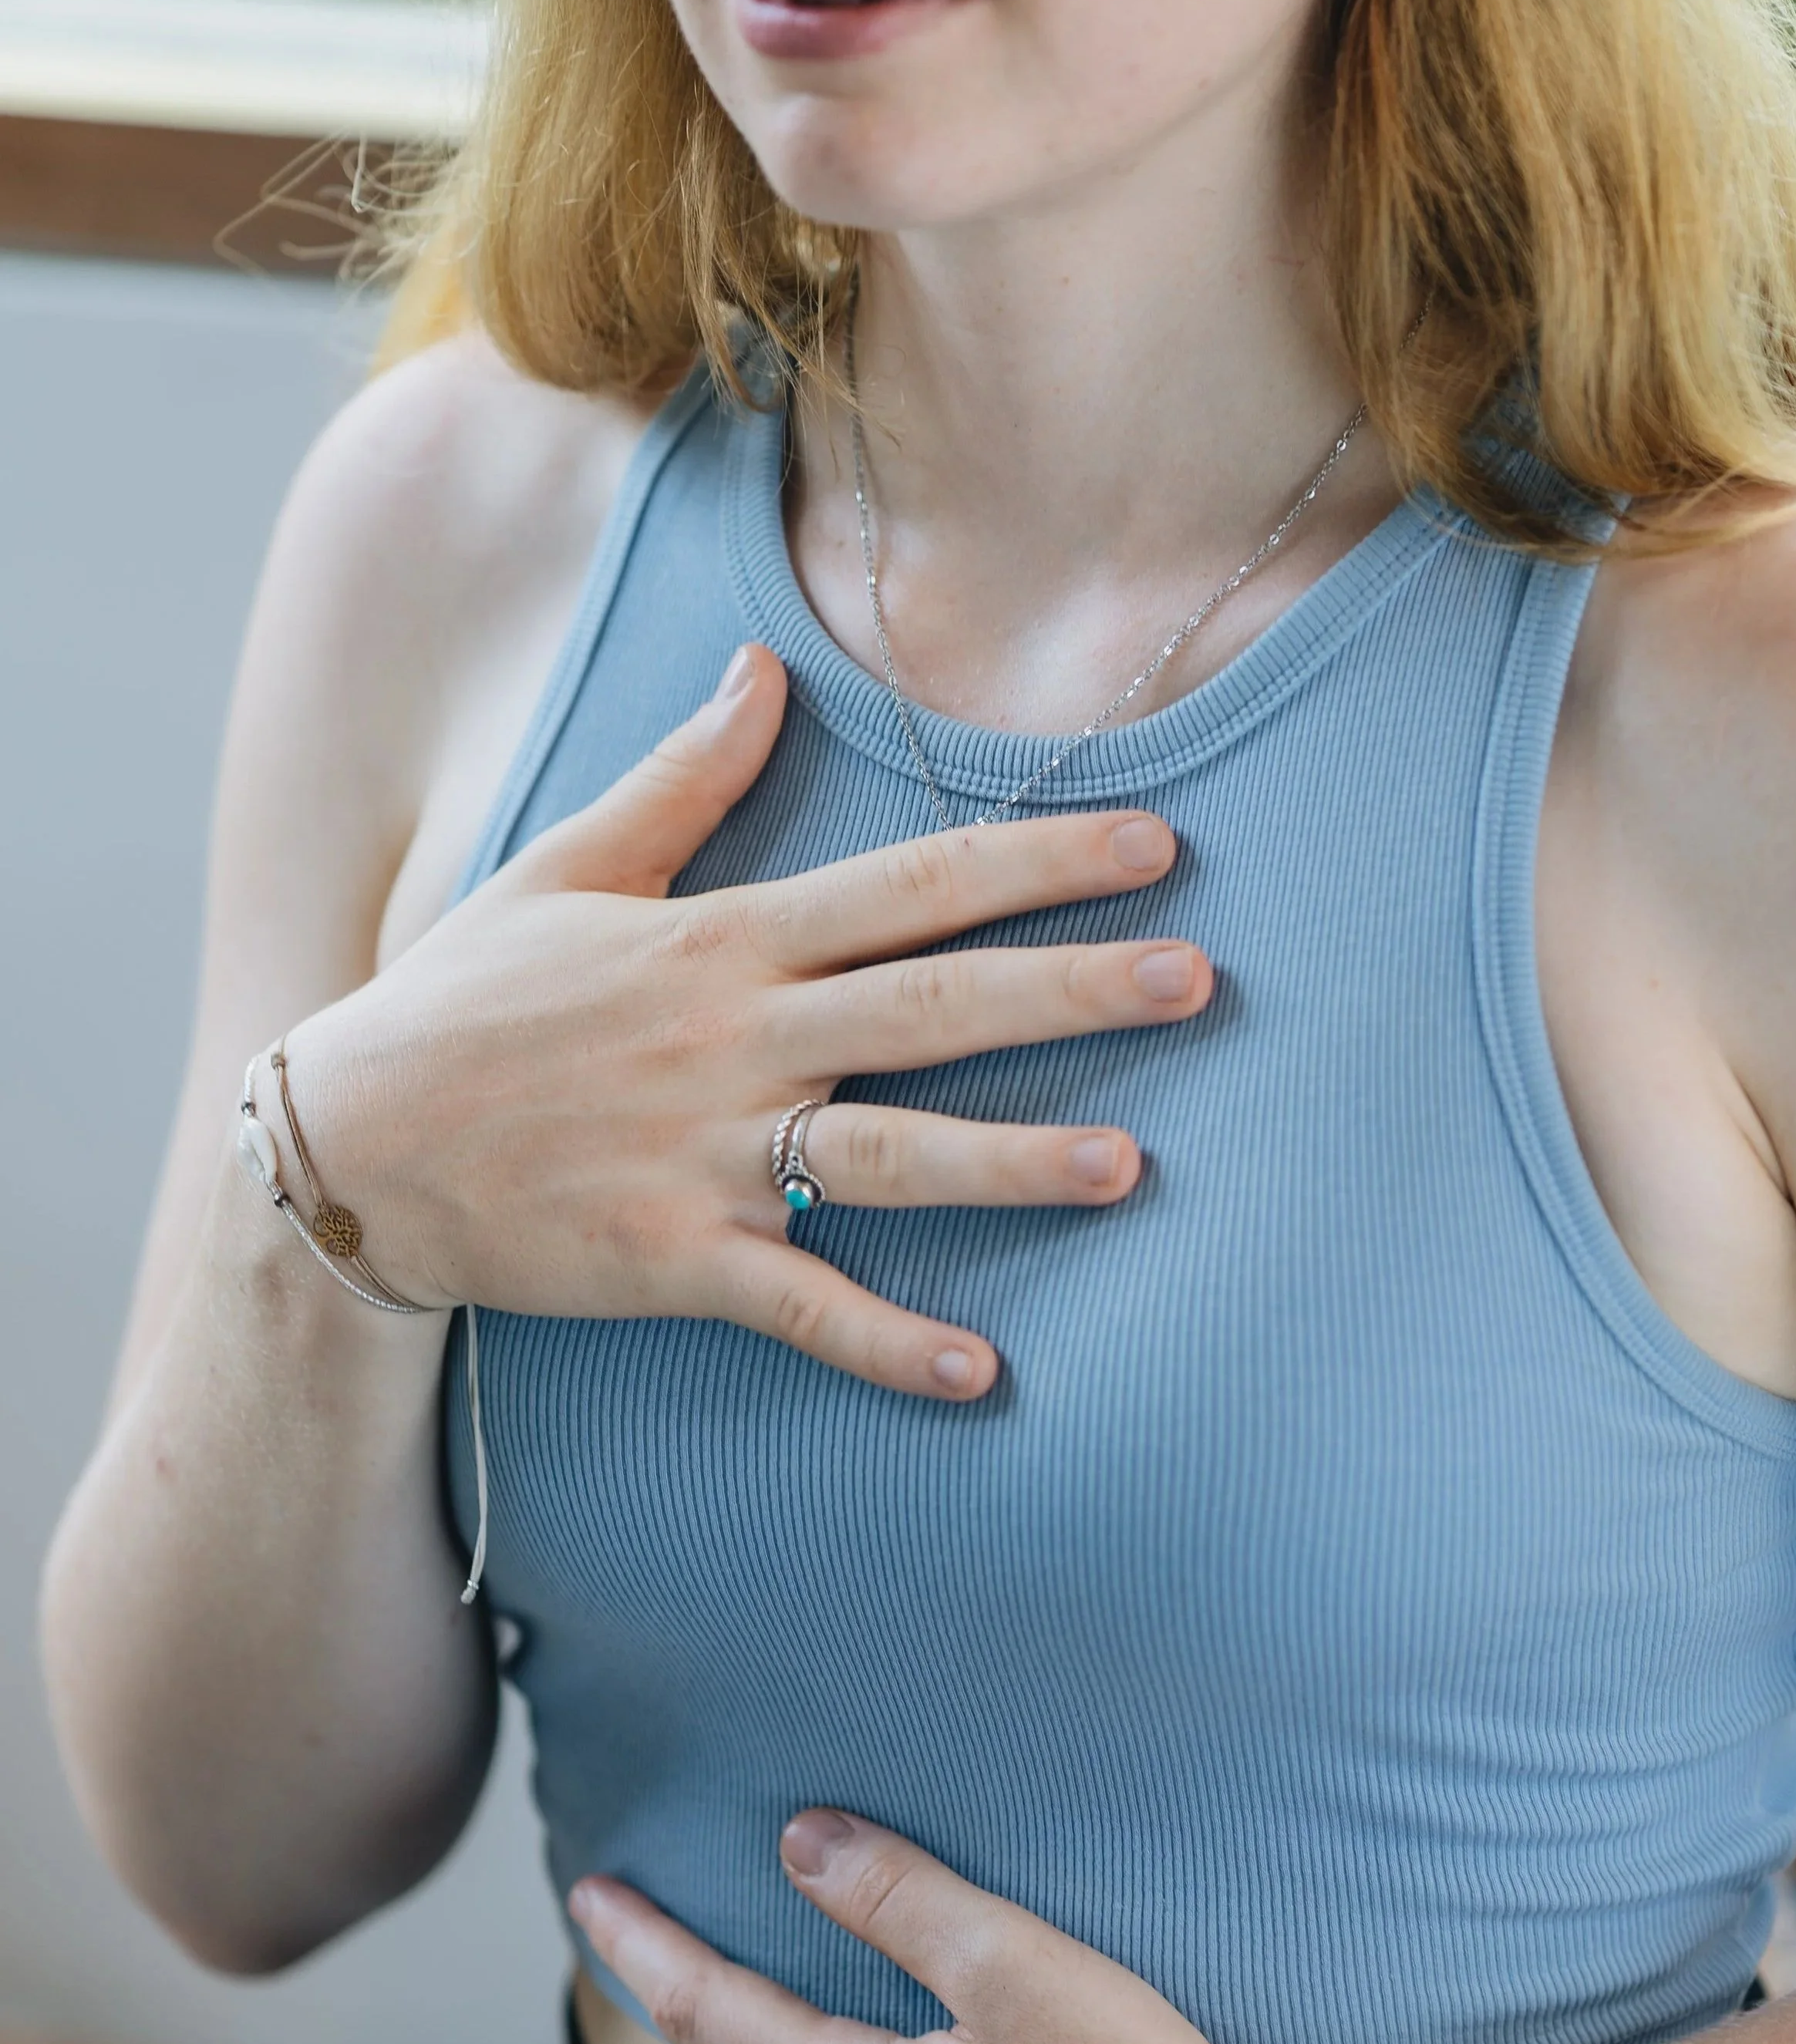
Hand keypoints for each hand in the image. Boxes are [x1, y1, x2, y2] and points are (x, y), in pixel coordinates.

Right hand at [284, 646, 1207, 1397]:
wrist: (351, 1145)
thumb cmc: (466, 1001)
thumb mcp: (567, 868)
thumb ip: (685, 778)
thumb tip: (765, 669)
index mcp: (721, 939)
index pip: (908, 884)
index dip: (1037, 859)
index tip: (1154, 840)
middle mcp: (734, 1041)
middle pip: (930, 1006)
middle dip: (1069, 988)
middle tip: (1196, 978)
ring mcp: (708, 1155)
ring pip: (887, 1157)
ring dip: (1010, 1164)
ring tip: (1129, 1168)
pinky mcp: (677, 1256)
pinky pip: (802, 1305)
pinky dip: (887, 1343)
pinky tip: (983, 1374)